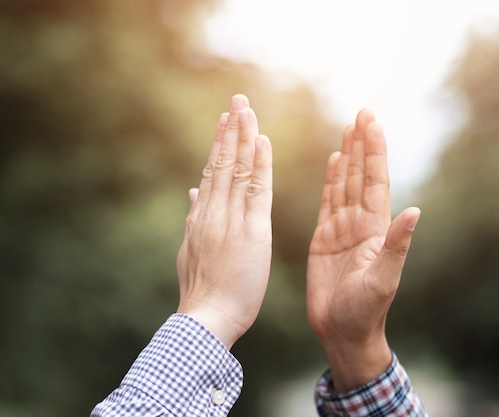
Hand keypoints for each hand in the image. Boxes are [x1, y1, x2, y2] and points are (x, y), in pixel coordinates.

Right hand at [176, 94, 272, 349]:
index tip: (225, 122)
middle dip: (230, 130)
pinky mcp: (250, 231)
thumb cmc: (201, 291)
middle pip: (222, 164)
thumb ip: (193, 218)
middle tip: (237, 100)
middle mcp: (212, 212)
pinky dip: (258, 164)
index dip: (219, 145)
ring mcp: (229, 220)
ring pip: (236, 170)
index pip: (211, 174)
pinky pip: (255, 190)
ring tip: (246, 108)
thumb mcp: (189, 249)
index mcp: (200, 218)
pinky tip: (261, 141)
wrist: (205, 317)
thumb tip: (192, 192)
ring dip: (242, 137)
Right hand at [306, 109, 420, 391]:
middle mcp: (360, 224)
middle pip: (362, 175)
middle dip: (363, 143)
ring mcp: (342, 230)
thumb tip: (415, 211)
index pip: (375, 181)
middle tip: (362, 112)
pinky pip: (328, 202)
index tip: (370, 121)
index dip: (374, 151)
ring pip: (345, 184)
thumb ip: (396, 246)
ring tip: (349, 129)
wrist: (342, 331)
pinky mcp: (324, 238)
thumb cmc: (364, 311)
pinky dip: (331, 180)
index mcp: (375, 230)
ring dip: (349, 156)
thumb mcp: (383, 280)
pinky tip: (334, 162)